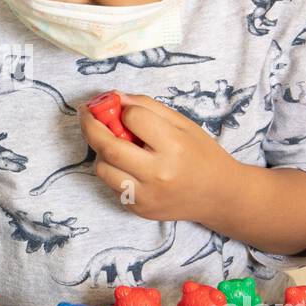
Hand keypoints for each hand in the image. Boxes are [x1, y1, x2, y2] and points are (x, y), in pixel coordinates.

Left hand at [80, 93, 240, 223]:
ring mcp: (146, 195)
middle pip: (107, 147)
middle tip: (86, 113)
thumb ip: (148, 107)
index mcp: (173, 146)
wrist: (219, 195)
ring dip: (101, 152)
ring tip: (115, 144)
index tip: (124, 109)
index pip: (133, 119)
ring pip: (103, 169)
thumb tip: (115, 97)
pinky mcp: (139, 209)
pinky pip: (112, 185)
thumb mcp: (183, 123)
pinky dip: (114, 171)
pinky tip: (128, 165)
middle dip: (90, 126)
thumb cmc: (202, 154)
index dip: (125, 110)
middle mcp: (158, 174)